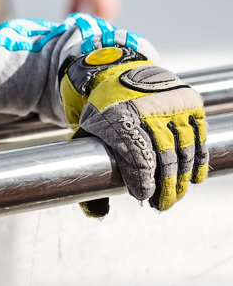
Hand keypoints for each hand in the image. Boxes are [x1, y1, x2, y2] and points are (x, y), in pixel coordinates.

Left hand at [60, 46, 207, 214]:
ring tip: (175, 196)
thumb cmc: (103, 111)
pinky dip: (199, 160)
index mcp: (118, 115)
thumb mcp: (85, 133)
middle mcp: (148, 108)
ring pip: (184, 149)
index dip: (142, 179)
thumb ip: (85, 171)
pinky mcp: (191, 103)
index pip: (136, 154)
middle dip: (165, 185)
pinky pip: (199, 137)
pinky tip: (194, 179)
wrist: (119, 71)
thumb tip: (96, 214)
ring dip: (182, 178)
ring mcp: (172, 104)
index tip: (142, 196)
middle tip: (161, 205)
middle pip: (163, 155)